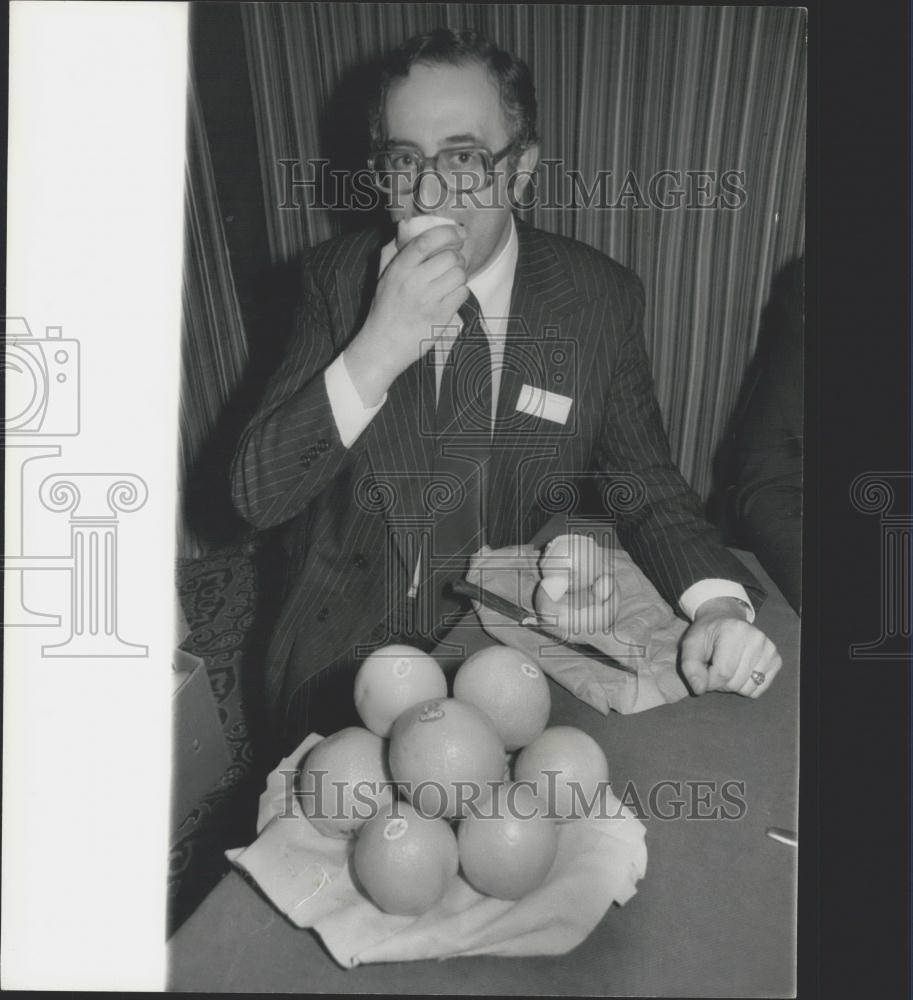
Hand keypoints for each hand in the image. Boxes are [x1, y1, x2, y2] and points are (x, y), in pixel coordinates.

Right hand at [343, 225, 468, 404]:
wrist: (384, 345)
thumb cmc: (384, 308)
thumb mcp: (383, 277)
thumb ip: (393, 251)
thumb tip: (407, 226)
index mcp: (399, 269)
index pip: (426, 242)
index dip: (447, 232)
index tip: (459, 233)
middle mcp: (414, 283)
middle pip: (450, 257)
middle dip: (457, 258)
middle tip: (452, 263)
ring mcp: (429, 301)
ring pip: (460, 275)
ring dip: (459, 276)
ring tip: (449, 281)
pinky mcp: (441, 317)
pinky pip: (462, 294)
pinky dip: (460, 292)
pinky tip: (450, 296)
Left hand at [679, 597, 781, 697]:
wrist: (724, 620)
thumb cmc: (706, 635)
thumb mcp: (690, 646)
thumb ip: (690, 668)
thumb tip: (699, 689)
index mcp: (733, 631)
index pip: (723, 672)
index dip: (709, 681)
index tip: (702, 674)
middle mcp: (756, 638)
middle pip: (735, 682)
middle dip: (720, 683)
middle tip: (715, 668)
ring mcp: (770, 649)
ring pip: (748, 689)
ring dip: (733, 685)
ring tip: (727, 668)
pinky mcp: (776, 659)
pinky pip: (759, 689)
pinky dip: (746, 686)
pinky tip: (740, 670)